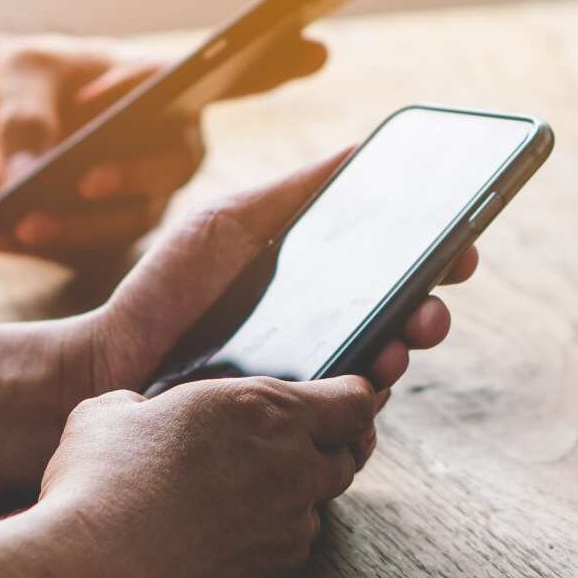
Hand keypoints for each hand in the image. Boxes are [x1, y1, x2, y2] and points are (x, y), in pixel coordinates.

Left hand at [0, 32, 327, 260]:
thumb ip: (26, 114)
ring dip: (69, 222)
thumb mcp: (21, 77)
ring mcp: (146, 199)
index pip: (238, 77)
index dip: (281, 65)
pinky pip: (71, 244)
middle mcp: (174, 149)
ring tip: (14, 220)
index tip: (316, 43)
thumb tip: (26, 170)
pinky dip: (16, 237)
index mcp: (171, 91)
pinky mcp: (106, 236)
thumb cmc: (28, 85)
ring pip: (123, 220)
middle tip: (86, 175)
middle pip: (174, 165)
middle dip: (132, 172)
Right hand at [31, 373, 381, 577]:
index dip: (355, 400)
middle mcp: (293, 475)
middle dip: (322, 454)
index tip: (347, 404)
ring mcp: (287, 541)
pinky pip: (278, 568)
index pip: (354, 401)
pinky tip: (208, 555)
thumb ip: (151, 404)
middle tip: (281, 455)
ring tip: (222, 511)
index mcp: (266, 414)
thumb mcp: (111, 412)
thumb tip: (143, 414)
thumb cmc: (95, 486)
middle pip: (344, 460)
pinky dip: (256, 558)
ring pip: (308, 517)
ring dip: (283, 509)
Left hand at [64, 153, 477, 405]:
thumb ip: (294, 193)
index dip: (439, 259)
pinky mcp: (293, 427)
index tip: (463, 246)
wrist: (114, 362)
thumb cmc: (168, 291)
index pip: (397, 272)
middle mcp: (328, 334)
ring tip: (400, 343)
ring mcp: (313, 383)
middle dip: (432, 311)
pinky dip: (364, 404)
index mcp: (323, 285)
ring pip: (384, 372)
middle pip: (404, 323)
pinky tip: (365, 386)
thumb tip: (360, 150)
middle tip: (435, 305)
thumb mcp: (229, 225)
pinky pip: (346, 423)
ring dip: (405, 355)